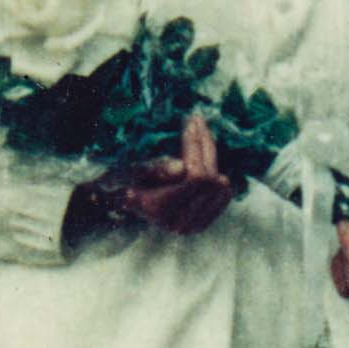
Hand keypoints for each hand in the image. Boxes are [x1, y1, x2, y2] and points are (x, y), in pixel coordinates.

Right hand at [103, 114, 235, 236]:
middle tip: (197, 120)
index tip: (191, 121)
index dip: (195, 146)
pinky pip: (224, 195)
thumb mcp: (133, 169)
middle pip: (210, 179)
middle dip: (204, 146)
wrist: (125, 202)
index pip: (195, 176)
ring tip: (199, 135)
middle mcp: (180, 223)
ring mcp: (193, 226)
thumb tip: (182, 168)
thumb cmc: (125, 180)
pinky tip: (203, 158)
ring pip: (220, 186)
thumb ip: (154, 168)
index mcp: (161, 210)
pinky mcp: (203, 224)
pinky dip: (217, 174)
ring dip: (210, 157)